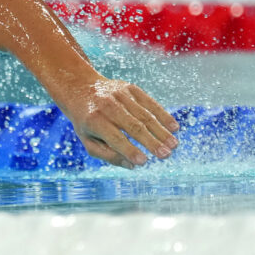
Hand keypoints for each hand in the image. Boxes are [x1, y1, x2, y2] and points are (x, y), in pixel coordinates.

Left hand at [63, 78, 179, 168]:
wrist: (80, 89)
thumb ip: (108, 155)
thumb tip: (132, 166)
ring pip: (144, 115)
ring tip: (173, 145)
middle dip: (151, 142)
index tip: (143, 161)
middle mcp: (107, 106)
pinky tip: (174, 127)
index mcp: (94, 120)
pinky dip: (163, 115)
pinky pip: (149, 102)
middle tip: (166, 155)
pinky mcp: (130, 88)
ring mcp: (119, 95)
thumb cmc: (86, 121)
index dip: (129, 150)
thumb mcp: (88, 140)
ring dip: (161, 131)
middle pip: (133, 126)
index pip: (115, 137)